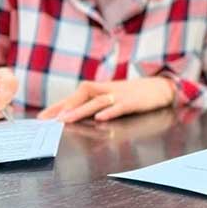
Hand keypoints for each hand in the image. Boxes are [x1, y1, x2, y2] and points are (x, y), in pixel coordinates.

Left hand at [38, 77, 175, 122]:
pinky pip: (120, 106)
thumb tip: (77, 114)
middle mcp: (110, 89)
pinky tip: (100, 118)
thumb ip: (99, 102)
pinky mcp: (135, 102)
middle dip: (66, 105)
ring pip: (99, 100)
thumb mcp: (116, 95)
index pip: (77, 94)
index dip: (59, 104)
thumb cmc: (138, 94)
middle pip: (84, 92)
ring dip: (82, 110)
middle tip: (50, 120)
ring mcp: (122, 95)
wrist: (163, 87)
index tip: (43, 117)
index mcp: (104, 89)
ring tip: (67, 119)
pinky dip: (110, 112)